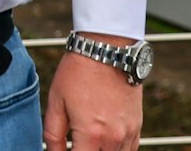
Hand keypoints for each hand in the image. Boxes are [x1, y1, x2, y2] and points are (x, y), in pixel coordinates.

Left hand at [44, 36, 141, 150]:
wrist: (107, 50)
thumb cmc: (78, 73)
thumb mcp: (56, 101)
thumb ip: (53, 134)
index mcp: (91, 134)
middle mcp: (113, 138)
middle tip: (75, 143)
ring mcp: (128, 133)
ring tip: (89, 142)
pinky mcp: (137, 125)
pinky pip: (130, 150)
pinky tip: (104, 144)